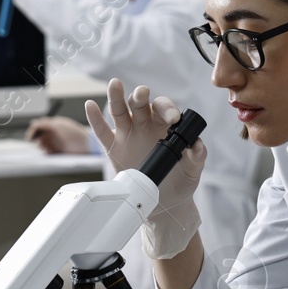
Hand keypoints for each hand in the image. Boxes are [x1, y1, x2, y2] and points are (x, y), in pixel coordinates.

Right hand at [25, 116, 91, 153]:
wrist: (88, 147)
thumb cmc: (75, 135)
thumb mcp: (58, 127)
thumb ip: (45, 124)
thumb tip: (33, 122)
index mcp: (54, 123)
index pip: (39, 125)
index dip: (33, 130)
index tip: (29, 138)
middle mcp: (55, 132)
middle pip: (40, 135)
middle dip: (38, 139)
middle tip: (40, 144)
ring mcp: (57, 141)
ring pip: (43, 144)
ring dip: (42, 146)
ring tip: (48, 149)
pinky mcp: (59, 151)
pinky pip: (49, 152)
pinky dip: (47, 152)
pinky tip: (50, 154)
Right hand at [85, 79, 205, 257]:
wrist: (164, 203)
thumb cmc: (180, 181)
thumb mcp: (193, 171)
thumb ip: (197, 157)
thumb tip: (197, 145)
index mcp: (165, 126)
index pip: (164, 109)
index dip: (167, 109)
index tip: (172, 118)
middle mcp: (145, 125)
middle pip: (140, 104)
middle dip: (140, 96)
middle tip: (142, 93)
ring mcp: (128, 134)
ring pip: (120, 111)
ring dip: (117, 97)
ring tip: (115, 85)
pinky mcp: (113, 147)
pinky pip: (102, 131)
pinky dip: (95, 118)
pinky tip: (90, 106)